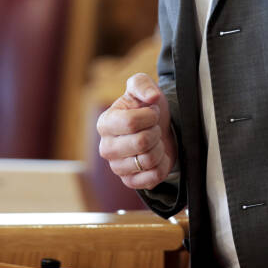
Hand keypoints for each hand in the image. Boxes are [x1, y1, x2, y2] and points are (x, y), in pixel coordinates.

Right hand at [96, 73, 175, 189]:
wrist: (159, 128)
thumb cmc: (147, 108)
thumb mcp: (143, 87)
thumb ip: (143, 84)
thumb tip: (151, 97)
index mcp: (105, 123)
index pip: (130, 122)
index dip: (150, 116)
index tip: (152, 112)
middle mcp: (106, 148)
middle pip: (141, 142)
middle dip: (156, 132)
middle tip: (154, 128)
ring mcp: (117, 167)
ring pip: (149, 160)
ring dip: (159, 147)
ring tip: (155, 141)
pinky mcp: (130, 182)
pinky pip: (153, 177)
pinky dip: (162, 165)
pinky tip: (157, 156)